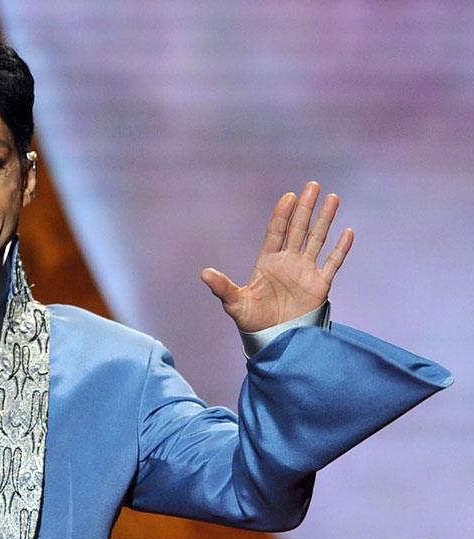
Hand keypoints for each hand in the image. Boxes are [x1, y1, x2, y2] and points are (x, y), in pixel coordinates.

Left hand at [201, 181, 352, 332]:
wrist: (273, 339)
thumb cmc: (251, 320)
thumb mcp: (234, 303)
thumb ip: (222, 287)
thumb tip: (204, 273)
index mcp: (267, 262)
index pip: (276, 231)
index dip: (283, 214)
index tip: (289, 196)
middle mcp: (288, 262)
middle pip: (298, 228)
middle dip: (305, 207)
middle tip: (312, 185)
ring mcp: (305, 271)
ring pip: (317, 239)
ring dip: (325, 220)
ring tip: (333, 198)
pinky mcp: (319, 286)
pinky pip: (332, 263)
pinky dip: (341, 249)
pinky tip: (348, 232)